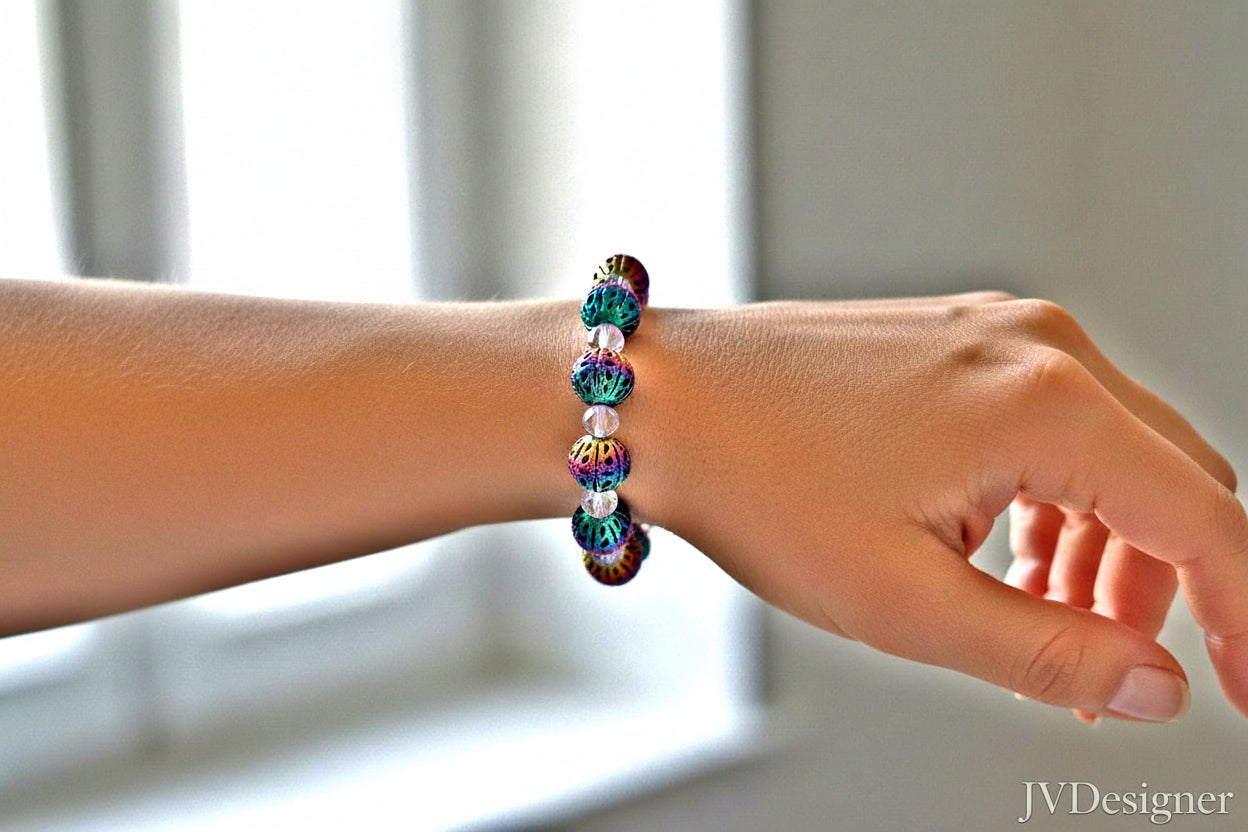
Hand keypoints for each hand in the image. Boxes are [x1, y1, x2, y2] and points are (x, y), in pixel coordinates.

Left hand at [629, 294, 1247, 721]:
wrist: (660, 400)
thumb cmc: (758, 481)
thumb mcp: (904, 599)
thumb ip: (1048, 652)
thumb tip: (1154, 687)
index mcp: (1048, 404)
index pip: (1205, 521)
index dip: (1241, 617)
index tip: (1239, 690)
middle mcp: (1041, 347)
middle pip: (1172, 483)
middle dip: (1164, 590)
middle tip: (1110, 673)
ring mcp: (998, 333)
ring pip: (1114, 454)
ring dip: (1105, 550)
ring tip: (1044, 626)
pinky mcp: (959, 340)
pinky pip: (1053, 423)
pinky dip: (1055, 500)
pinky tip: (1006, 555)